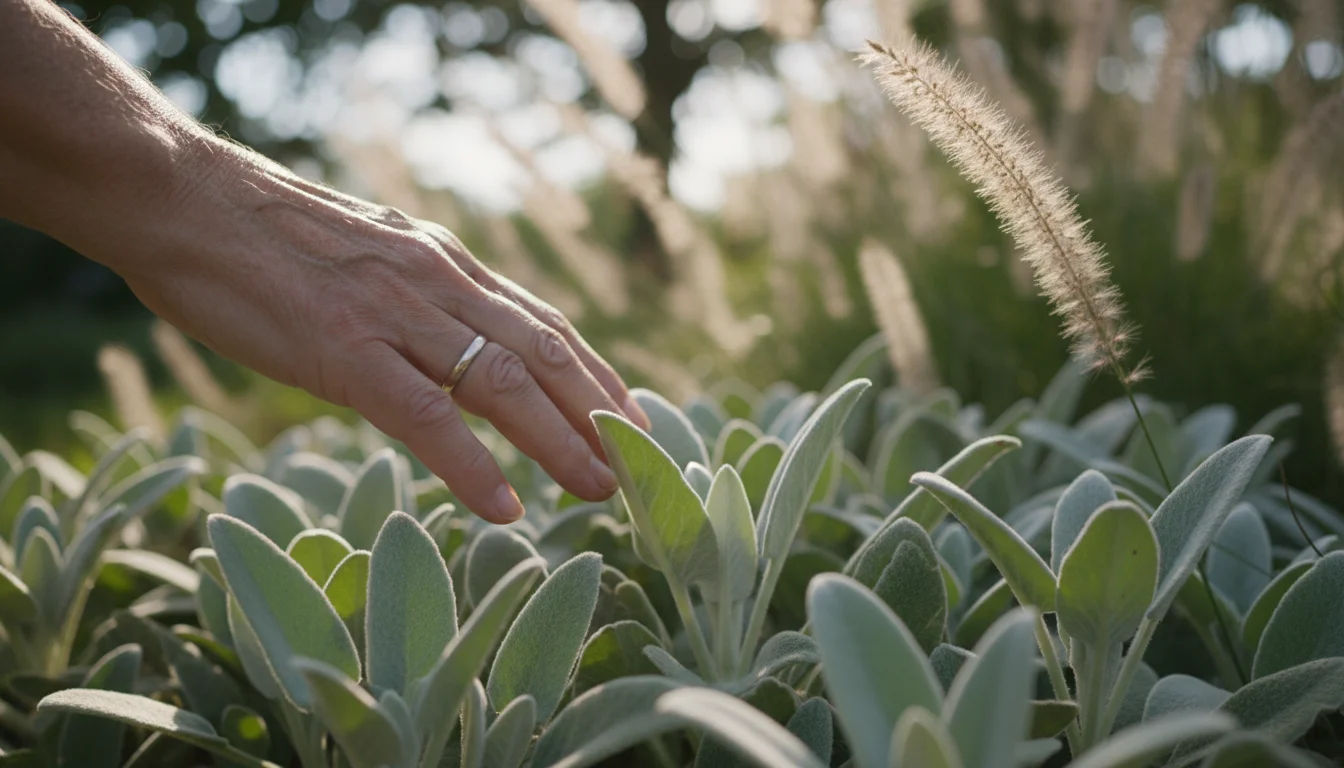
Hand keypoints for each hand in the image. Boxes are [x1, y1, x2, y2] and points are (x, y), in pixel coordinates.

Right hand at [118, 144, 647, 522]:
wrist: (181, 197)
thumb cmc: (263, 235)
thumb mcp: (366, 254)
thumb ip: (414, 293)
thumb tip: (445, 341)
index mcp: (442, 261)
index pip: (542, 322)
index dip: (595, 373)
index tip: (633, 414)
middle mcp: (436, 280)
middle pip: (542, 353)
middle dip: (597, 412)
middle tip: (639, 463)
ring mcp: (392, 311)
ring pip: (501, 382)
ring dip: (559, 441)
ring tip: (600, 488)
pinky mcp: (342, 347)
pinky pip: (425, 414)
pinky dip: (472, 465)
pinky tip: (504, 506)